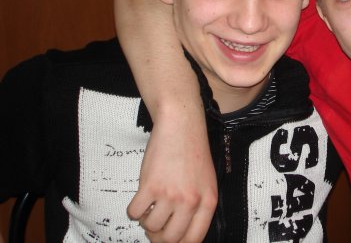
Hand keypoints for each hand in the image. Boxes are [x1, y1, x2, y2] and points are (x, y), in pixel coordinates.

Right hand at [128, 104, 216, 241]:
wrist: (181, 126)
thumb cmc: (193, 151)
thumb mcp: (206, 181)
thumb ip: (198, 207)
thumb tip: (181, 233)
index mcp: (208, 202)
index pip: (193, 239)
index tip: (169, 239)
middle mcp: (191, 201)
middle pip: (170, 239)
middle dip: (159, 236)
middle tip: (155, 225)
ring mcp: (170, 195)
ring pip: (150, 227)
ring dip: (146, 220)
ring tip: (150, 205)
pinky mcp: (150, 186)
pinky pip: (135, 213)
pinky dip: (134, 209)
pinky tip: (141, 198)